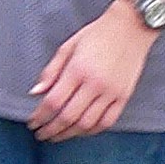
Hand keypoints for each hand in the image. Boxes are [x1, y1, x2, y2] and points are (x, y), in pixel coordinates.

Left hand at [27, 4, 156, 141]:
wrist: (131, 27)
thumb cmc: (97, 34)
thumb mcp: (67, 47)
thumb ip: (50, 72)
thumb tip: (35, 93)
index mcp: (77, 70)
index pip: (53, 102)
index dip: (40, 117)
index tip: (32, 123)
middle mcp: (95, 84)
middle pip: (68, 117)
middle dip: (51, 129)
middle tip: (40, 134)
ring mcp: (112, 92)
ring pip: (87, 123)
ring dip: (69, 134)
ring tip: (57, 136)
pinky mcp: (125, 96)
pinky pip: (107, 121)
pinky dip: (92, 130)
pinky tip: (80, 131)